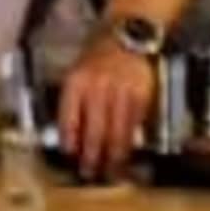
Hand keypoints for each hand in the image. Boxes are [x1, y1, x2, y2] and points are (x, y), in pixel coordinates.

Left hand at [55, 40, 157, 181]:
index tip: (70, 156)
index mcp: (76, 82)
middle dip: (92, 156)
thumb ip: (73, 103)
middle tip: (89, 172)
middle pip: (94, 130)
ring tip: (109, 171)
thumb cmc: (97, 60)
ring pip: (116, 132)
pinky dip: (130, 143)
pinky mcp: (141, 95)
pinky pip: (133, 126)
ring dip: (113, 156)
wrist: (126, 38)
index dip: (70, 141)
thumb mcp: (77, 74)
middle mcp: (98, 86)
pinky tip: (125, 153)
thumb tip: (73, 139)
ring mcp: (121, 91)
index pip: (69, 118)